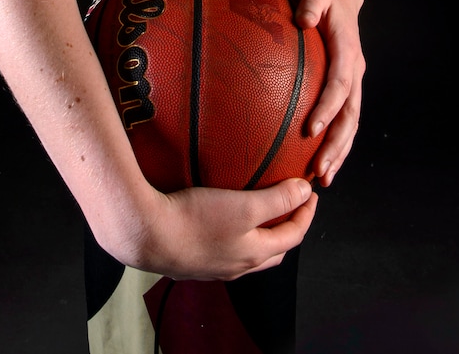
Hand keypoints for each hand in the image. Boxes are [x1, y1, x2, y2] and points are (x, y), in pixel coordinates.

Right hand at [103, 177, 316, 281]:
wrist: (146, 234)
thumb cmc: (195, 220)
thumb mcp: (244, 206)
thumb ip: (277, 200)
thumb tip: (305, 192)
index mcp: (254, 253)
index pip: (293, 236)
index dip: (306, 213)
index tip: (311, 194)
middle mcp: (236, 266)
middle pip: (273, 250)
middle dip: (287, 228)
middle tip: (290, 205)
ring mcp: (214, 267)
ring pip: (247, 253)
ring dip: (259, 235)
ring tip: (257, 212)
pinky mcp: (193, 259)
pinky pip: (223, 250)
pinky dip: (233, 237)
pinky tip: (220, 222)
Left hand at [295, 0, 365, 186]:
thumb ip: (310, 5)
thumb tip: (302, 20)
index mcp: (347, 50)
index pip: (339, 85)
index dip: (327, 109)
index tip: (310, 130)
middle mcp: (355, 70)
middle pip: (350, 115)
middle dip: (336, 145)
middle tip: (319, 170)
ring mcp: (355, 81)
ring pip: (352, 124)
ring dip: (340, 152)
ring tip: (324, 178)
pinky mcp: (349, 88)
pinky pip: (347, 121)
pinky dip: (339, 144)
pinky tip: (325, 164)